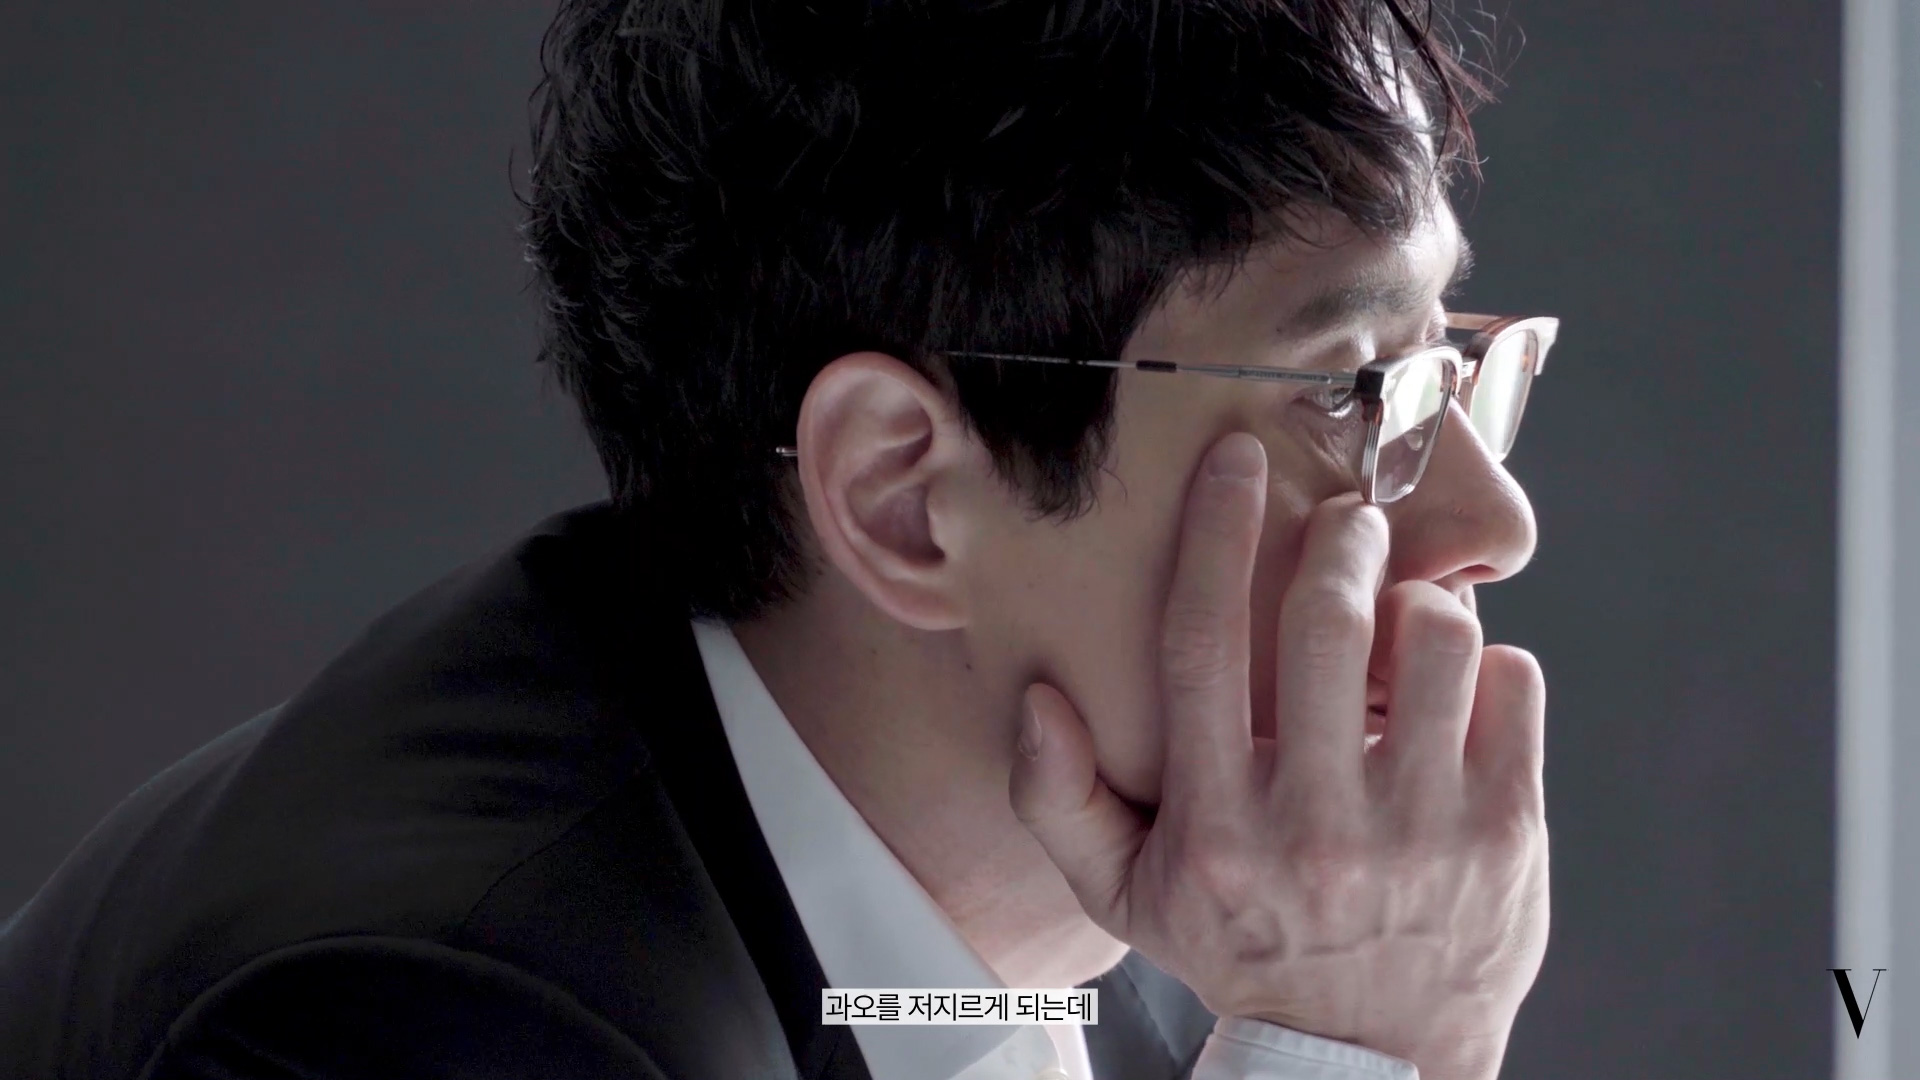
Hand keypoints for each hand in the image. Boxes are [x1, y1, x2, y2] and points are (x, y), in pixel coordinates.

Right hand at [1008, 432, 1548, 1079]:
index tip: (1234, 459)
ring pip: (1436, 639)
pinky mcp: (1504, 835)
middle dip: (1341, 538)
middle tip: (1347, 519)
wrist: (1369, 1059)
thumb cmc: (1243, 955)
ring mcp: (1419, 830)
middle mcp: (1316, 823)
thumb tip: (1037, 697)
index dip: (1215, 533)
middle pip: (1325, 621)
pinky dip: (1487, 662)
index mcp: (1217, 825)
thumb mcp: (1125, 898)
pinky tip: (1456, 690)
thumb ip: (1060, 800)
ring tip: (1405, 619)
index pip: (1204, 644)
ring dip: (1422, 601)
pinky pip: (1510, 686)